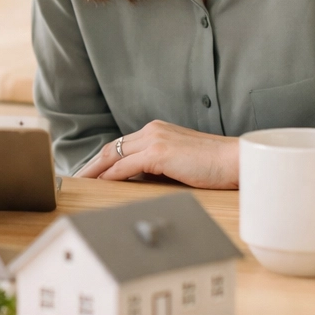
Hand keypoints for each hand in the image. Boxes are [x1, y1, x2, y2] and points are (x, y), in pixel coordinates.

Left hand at [76, 121, 239, 188]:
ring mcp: (156, 139)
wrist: (237, 160)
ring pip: (114, 155)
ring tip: (81, 182)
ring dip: (95, 170)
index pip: (123, 144)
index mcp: (158, 130)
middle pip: (113, 147)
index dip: (104, 158)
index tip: (91, 170)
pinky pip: (127, 166)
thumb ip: (159, 164)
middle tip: (77, 177)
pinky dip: (111, 175)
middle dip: (93, 163)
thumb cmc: (215, 165)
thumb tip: (139, 178)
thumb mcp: (181, 161)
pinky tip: (101, 184)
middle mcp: (153, 130)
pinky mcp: (160, 153)